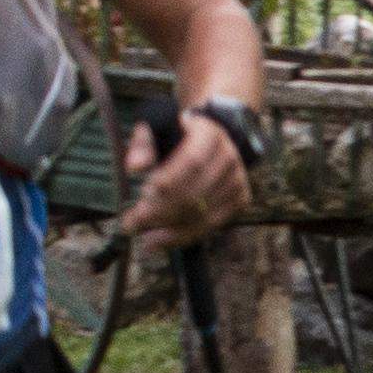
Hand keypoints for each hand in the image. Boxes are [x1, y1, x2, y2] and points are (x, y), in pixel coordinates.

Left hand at [120, 113, 250, 249]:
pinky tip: (164, 241)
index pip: (192, 161)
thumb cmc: (176, 137)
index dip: (169, 180)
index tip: (142, 194)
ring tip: (145, 239)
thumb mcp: (157, 130)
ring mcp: (237, 179)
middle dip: (161, 212)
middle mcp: (229, 157)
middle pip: (196, 192)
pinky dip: (187, 236)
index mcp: (209, 134)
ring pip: (203, 213)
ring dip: (171, 230)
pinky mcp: (240, 199)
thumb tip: (134, 167)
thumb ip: (143, 145)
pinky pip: (213, 224)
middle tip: (132, 224)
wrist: (209, 141)